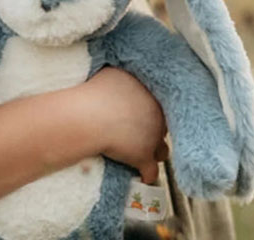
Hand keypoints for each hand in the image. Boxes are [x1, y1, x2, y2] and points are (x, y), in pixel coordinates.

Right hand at [81, 67, 168, 183]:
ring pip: (162, 149)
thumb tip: (120, 78)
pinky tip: (143, 178)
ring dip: (155, 151)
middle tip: (138, 132)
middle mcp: (157, 115)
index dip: (147, 111)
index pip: (156, 104)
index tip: (138, 114)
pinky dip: (147, 175)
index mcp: (150, 94)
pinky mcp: (144, 157)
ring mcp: (152, 138)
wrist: (91, 116)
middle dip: (152, 129)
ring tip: (146, 154)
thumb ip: (123, 77)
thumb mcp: (112, 74)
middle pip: (161, 125)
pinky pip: (150, 172)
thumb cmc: (96, 93)